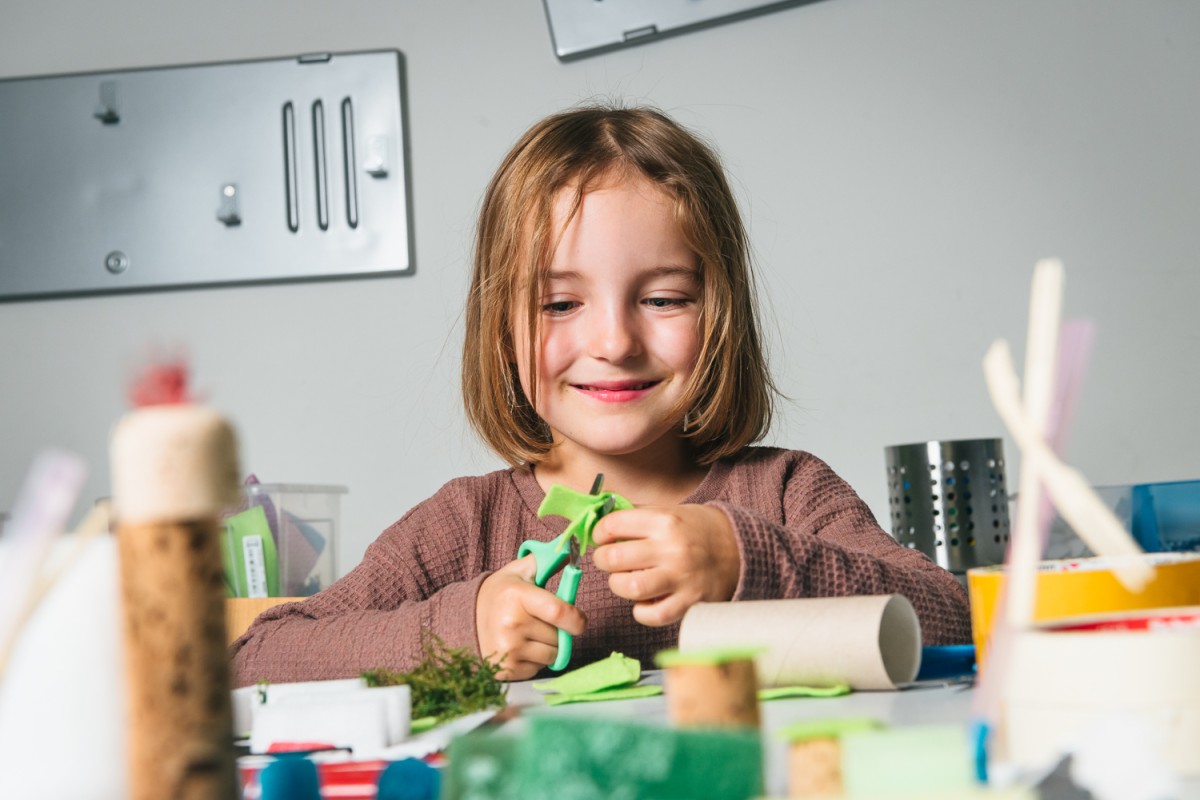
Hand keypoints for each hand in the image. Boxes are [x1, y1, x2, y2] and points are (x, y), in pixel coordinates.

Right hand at [476, 555, 586, 680]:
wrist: (466, 621)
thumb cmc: (500, 595)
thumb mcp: (519, 572)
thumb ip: (546, 561)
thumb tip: (570, 550)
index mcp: (517, 597)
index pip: (559, 612)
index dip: (577, 619)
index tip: (579, 621)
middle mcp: (511, 625)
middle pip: (558, 637)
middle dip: (559, 631)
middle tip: (543, 622)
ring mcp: (508, 650)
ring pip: (552, 655)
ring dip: (549, 647)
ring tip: (531, 634)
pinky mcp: (507, 670)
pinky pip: (539, 668)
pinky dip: (537, 660)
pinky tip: (522, 647)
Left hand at [591, 504, 739, 626]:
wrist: (740, 548)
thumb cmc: (698, 529)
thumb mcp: (670, 511)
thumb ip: (637, 516)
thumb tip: (601, 523)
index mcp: (665, 521)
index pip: (613, 525)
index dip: (600, 532)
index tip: (603, 537)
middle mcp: (672, 549)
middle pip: (613, 558)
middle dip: (603, 559)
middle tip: (609, 560)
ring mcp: (681, 578)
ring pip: (628, 587)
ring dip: (618, 585)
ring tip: (625, 580)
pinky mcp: (689, 602)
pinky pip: (651, 615)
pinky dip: (641, 611)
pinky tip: (645, 601)